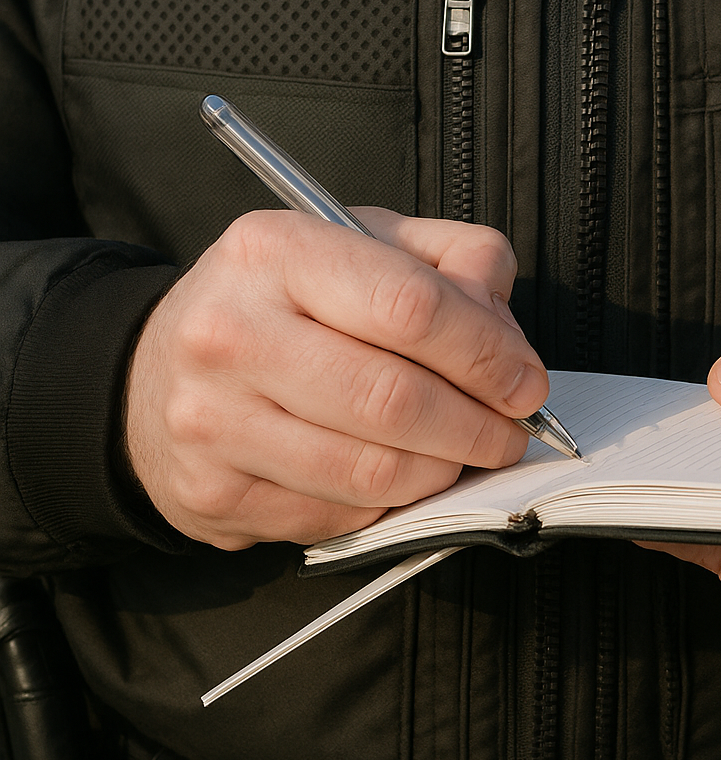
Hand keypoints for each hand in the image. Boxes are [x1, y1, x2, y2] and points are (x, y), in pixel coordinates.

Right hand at [124, 207, 547, 549]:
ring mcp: (214, 420)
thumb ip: (452, 261)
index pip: (411, 307)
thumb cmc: (284, 303)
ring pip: (373, 470)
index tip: (525, 382)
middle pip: (395, 399)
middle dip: (478, 426)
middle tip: (508, 432)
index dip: (489, 354)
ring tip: (461, 454)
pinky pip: (340, 516)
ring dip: (443, 472)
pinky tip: (396, 475)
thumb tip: (505, 332)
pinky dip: (390, 504)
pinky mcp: (214, 494)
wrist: (155, 370)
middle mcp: (231, 333)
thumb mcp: (365, 244)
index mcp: (275, 251)